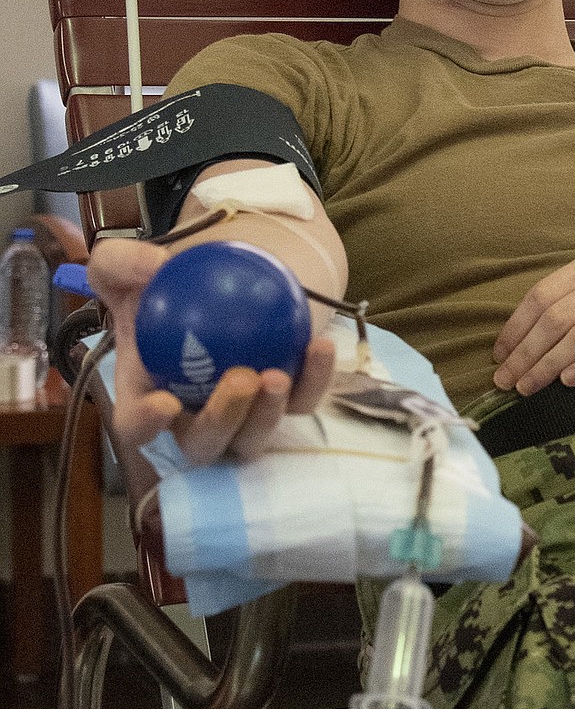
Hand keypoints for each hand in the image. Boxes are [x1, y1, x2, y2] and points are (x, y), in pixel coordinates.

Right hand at [87, 237, 335, 463]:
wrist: (214, 284)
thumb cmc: (161, 288)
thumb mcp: (125, 267)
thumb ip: (121, 263)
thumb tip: (151, 264)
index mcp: (146, 399)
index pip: (137, 426)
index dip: (147, 425)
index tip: (165, 402)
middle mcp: (192, 420)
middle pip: (204, 444)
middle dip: (223, 422)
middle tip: (240, 378)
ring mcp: (240, 418)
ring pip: (253, 437)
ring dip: (268, 414)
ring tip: (276, 376)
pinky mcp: (282, 403)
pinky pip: (302, 401)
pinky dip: (314, 380)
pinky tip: (319, 346)